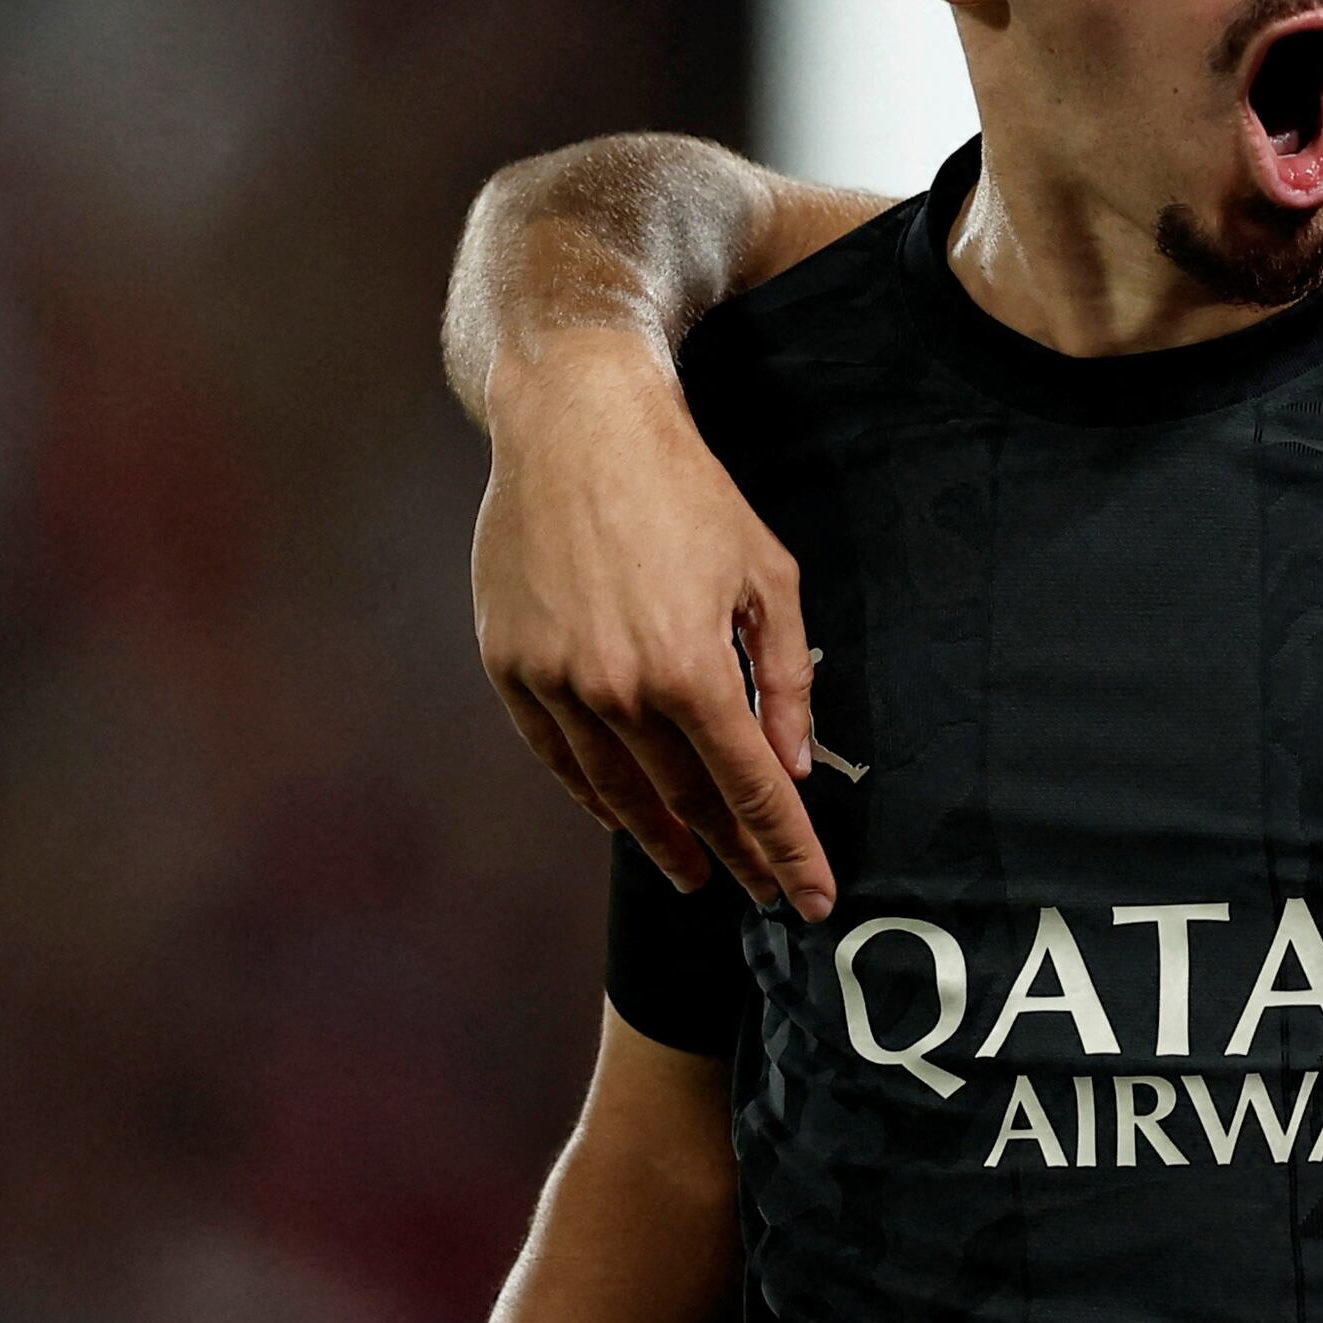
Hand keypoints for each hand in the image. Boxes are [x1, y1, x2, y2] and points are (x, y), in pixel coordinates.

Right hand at [476, 332, 835, 915]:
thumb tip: (791, 762)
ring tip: (694, 872)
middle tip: (763, 892)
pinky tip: (623, 818)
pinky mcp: (511, 667)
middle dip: (733, 853)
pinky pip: (557, 758)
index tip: (811, 895)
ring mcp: (555, 683)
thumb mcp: (766, 575)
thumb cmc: (684, 492)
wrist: (577, 428)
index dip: (785, 849)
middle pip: (686, 800)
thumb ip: (784, 677)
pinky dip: (594, 797)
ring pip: (616, 791)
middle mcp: (618, 690)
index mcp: (689, 668)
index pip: (748, 788)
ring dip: (661, 840)